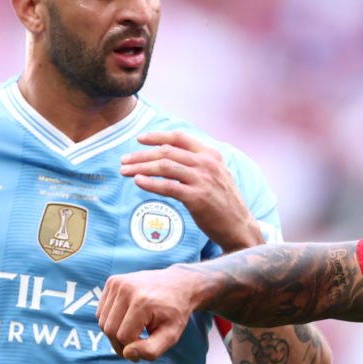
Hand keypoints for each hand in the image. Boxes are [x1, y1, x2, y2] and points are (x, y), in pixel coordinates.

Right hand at [97, 265, 203, 361]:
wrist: (178, 285)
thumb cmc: (174, 313)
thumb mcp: (171, 335)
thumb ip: (151, 350)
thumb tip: (127, 353)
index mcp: (143, 302)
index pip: (124, 337)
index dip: (132, 349)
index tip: (144, 348)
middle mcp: (127, 288)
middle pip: (110, 330)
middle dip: (121, 343)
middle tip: (137, 343)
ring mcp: (117, 283)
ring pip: (103, 322)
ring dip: (115, 333)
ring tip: (133, 331)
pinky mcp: (112, 281)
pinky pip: (101, 312)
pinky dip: (111, 320)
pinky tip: (127, 319)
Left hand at [121, 131, 263, 251]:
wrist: (239, 227)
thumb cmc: (223, 202)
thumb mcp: (216, 174)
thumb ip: (197, 163)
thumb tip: (170, 155)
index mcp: (211, 154)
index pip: (179, 137)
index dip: (157, 136)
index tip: (139, 139)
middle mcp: (207, 163)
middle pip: (167, 152)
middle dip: (141, 155)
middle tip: (124, 160)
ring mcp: (202, 179)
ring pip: (164, 167)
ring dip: (140, 167)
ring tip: (125, 171)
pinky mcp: (197, 197)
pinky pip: (168, 186)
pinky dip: (150, 183)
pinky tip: (138, 182)